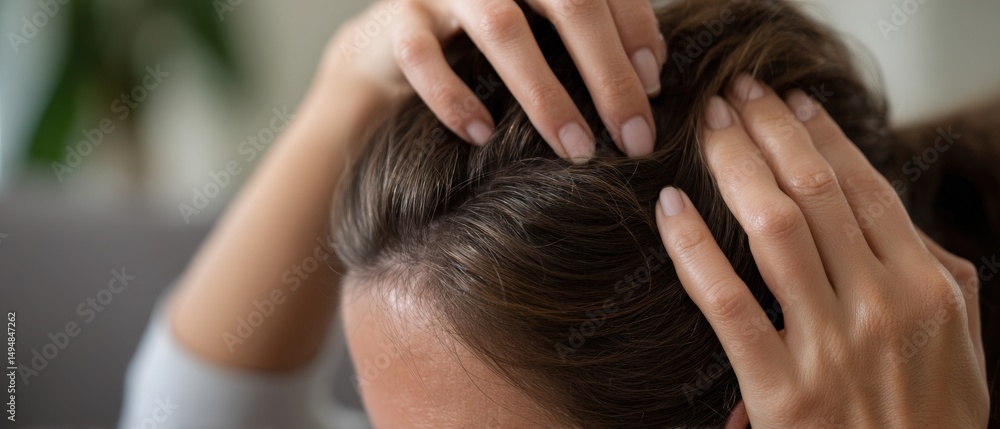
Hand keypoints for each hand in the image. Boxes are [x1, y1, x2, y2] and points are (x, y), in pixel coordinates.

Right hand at [322, 0, 666, 158]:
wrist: (391, 37)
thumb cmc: (488, 38)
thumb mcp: (546, 28)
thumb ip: (597, 35)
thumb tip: (652, 77)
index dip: (636, 33)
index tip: (656, 90)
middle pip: (568, 2)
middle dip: (608, 74)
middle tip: (634, 138)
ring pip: (501, 27)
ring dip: (546, 95)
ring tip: (577, 149)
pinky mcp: (398, 18)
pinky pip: (421, 55)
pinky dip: (453, 99)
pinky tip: (482, 135)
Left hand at [654, 75, 987, 426]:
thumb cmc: (932, 421)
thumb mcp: (957, 344)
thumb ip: (931, 276)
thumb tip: (892, 221)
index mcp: (928, 287)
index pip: (866, 189)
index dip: (823, 137)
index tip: (790, 104)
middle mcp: (883, 305)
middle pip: (817, 192)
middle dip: (770, 132)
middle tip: (737, 94)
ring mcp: (832, 346)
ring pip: (775, 228)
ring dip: (734, 166)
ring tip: (708, 128)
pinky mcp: (783, 389)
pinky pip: (727, 302)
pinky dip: (695, 249)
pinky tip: (672, 209)